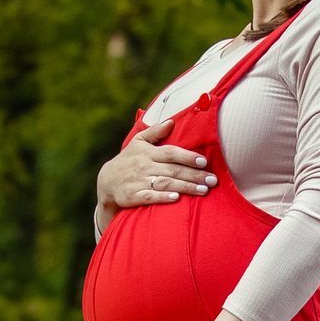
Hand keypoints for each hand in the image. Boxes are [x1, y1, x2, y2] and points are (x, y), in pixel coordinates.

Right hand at [97, 114, 216, 212]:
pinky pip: (149, 197)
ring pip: (165, 184)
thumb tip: (171, 121)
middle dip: (194, 175)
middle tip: (213, 180)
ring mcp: (138, 181)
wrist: (106, 182)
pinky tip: (176, 199)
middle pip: (173, 170)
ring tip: (204, 191)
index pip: (170, 153)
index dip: (187, 157)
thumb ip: (155, 132)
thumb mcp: (137, 142)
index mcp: (148, 152)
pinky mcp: (133, 196)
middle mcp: (144, 166)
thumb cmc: (128, 160)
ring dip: (185, 187)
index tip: (204, 162)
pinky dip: (162, 198)